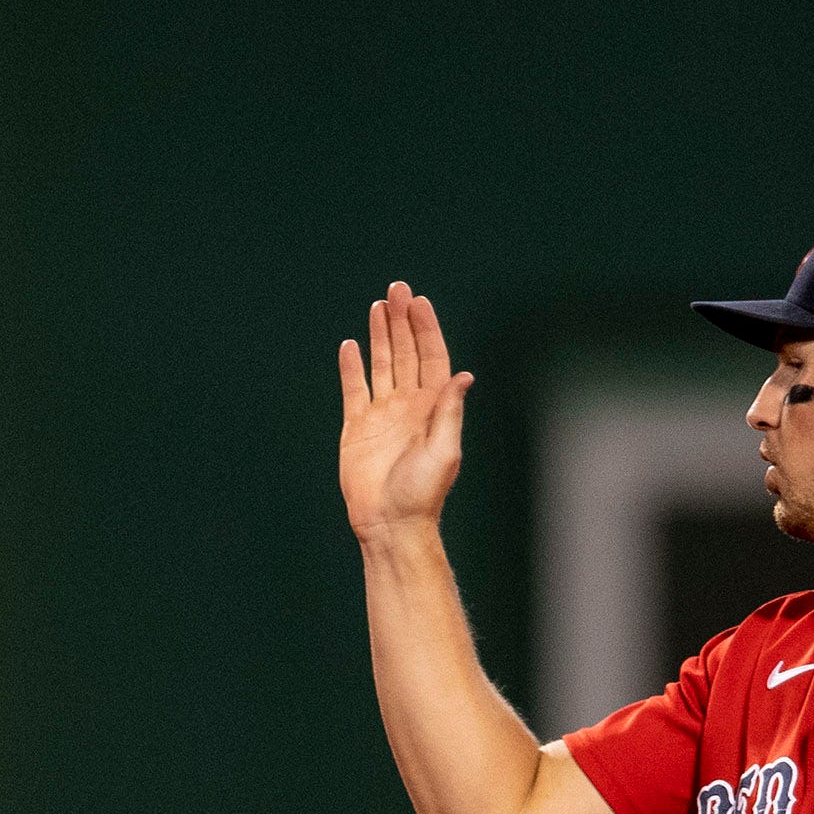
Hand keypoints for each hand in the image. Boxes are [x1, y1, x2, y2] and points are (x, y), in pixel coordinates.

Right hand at [337, 283, 471, 540]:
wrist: (389, 524)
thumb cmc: (422, 494)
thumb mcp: (445, 452)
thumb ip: (449, 412)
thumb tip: (462, 375)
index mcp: (432, 406)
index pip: (431, 356)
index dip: (426, 328)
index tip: (418, 302)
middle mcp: (408, 405)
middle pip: (405, 352)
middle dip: (402, 321)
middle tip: (397, 289)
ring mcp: (381, 415)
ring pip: (381, 364)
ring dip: (380, 335)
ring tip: (378, 306)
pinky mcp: (356, 428)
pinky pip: (353, 390)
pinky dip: (351, 367)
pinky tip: (350, 345)